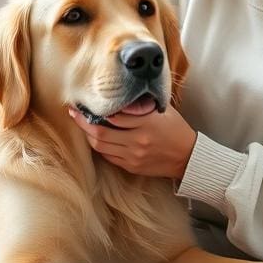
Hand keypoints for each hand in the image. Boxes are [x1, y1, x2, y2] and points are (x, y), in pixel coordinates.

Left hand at [67, 104, 196, 178]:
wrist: (187, 156)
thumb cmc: (175, 128)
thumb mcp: (162, 109)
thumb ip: (141, 104)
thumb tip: (119, 95)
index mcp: (146, 123)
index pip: (113, 115)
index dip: (95, 109)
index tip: (84, 102)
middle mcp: (138, 140)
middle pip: (101, 133)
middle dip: (83, 123)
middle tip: (74, 113)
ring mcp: (134, 156)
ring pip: (101, 146)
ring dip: (88, 135)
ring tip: (82, 125)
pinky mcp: (132, 166)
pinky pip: (108, 156)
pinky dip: (100, 147)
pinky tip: (96, 138)